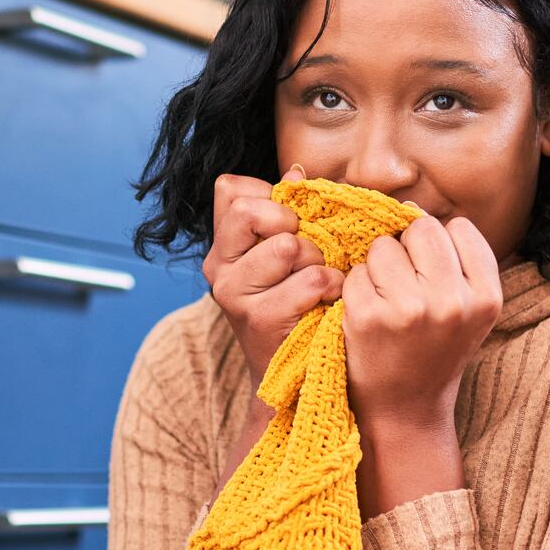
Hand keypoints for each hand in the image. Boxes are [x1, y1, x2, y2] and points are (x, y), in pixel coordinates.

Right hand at [201, 165, 343, 387]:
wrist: (291, 376)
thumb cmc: (296, 306)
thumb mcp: (285, 257)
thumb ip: (286, 212)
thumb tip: (297, 173)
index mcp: (222, 246)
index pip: (232, 190)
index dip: (271, 199)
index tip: (288, 225)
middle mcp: (218, 268)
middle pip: (252, 211)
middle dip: (294, 228)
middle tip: (306, 256)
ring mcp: (234, 294)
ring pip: (288, 245)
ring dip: (318, 262)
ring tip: (317, 284)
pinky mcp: (261, 318)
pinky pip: (313, 280)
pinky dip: (332, 288)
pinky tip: (326, 303)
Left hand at [342, 214, 501, 431]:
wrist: (405, 409)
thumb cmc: (434, 351)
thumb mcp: (470, 311)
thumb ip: (461, 263)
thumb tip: (416, 210)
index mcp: (487, 296)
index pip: (458, 228)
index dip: (439, 246)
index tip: (432, 275)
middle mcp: (454, 301)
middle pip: (422, 228)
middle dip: (407, 247)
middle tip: (404, 283)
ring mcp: (411, 309)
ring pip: (384, 246)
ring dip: (378, 266)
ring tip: (387, 300)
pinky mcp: (370, 317)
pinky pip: (356, 272)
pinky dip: (356, 288)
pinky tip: (367, 314)